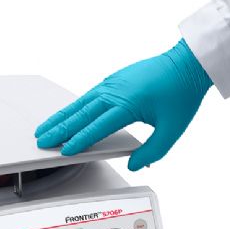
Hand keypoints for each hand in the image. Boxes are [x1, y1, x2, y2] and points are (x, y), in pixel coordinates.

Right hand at [35, 39, 211, 170]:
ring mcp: (112, 84)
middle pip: (81, 114)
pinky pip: (87, 96)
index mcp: (128, 104)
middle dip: (59, 129)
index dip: (79, 140)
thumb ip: (152, 151)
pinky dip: (72, 107)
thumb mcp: (172, 130)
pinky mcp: (113, 81)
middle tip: (42, 141)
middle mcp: (115, 92)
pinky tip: (65, 114)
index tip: (64, 150)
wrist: (187, 64)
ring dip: (60, 117)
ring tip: (44, 128)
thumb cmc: (181, 93)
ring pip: (79, 103)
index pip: (97, 126)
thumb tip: (135, 164)